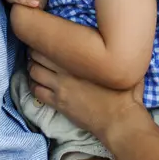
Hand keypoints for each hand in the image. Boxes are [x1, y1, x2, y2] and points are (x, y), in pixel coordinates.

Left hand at [28, 50, 144, 140]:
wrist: (120, 120)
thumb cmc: (126, 94)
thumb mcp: (125, 67)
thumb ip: (117, 54)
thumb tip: (119, 42)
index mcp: (81, 58)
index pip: (50, 42)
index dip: (45, 39)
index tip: (48, 40)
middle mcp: (66, 70)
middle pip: (38, 55)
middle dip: (35, 52)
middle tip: (40, 52)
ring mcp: (60, 88)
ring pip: (34, 72)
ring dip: (33, 68)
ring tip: (37, 67)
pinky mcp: (58, 103)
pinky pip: (36, 91)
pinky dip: (33, 85)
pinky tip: (38, 84)